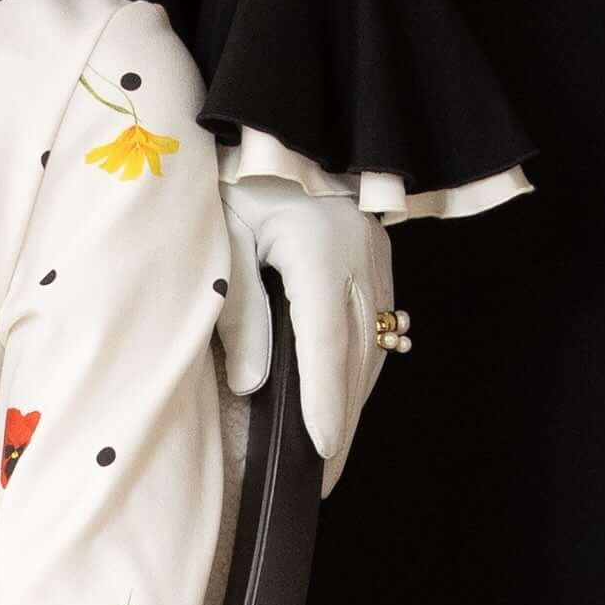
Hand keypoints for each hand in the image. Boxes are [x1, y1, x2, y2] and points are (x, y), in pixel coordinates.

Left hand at [220, 162, 395, 488]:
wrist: (285, 126)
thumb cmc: (243, 178)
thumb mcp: (227, 238)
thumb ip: (239, 309)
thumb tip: (253, 384)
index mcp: (321, 255)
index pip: (325, 346)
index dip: (324, 404)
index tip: (321, 453)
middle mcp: (360, 262)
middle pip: (356, 358)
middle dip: (341, 421)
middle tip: (323, 478)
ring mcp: (376, 261)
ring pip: (372, 347)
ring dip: (353, 400)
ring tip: (332, 451)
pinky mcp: (377, 260)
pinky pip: (375, 328)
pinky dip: (359, 369)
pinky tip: (344, 398)